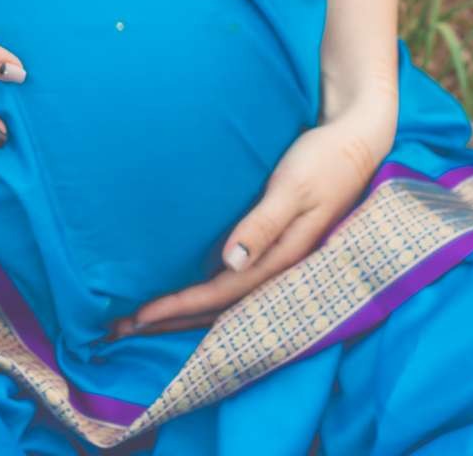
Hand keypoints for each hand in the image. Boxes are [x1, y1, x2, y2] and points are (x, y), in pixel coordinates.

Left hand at [103, 98, 397, 339]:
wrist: (353, 144)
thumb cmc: (320, 161)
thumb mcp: (292, 188)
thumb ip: (263, 224)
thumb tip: (230, 263)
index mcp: (282, 259)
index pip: (220, 295)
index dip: (178, 307)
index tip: (138, 317)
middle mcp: (278, 269)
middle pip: (217, 309)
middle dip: (170, 322)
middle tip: (119, 328)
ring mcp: (277, 262)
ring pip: (223, 301)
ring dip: (182, 314)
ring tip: (139, 322)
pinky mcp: (273, 249)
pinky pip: (232, 285)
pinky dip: (202, 296)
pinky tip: (182, 296)